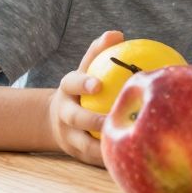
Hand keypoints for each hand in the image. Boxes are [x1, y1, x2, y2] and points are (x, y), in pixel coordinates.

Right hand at [50, 31, 119, 166]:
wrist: (58, 119)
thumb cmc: (85, 87)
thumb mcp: (87, 69)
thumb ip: (99, 53)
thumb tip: (116, 33)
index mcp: (67, 91)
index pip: (72, 83)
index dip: (83, 84)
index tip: (98, 85)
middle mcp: (65, 114)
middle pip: (75, 118)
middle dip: (92, 120)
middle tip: (113, 119)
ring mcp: (68, 136)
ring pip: (83, 144)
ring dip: (103, 146)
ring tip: (127, 143)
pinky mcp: (77, 154)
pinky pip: (95, 158)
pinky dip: (110, 159)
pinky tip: (133, 157)